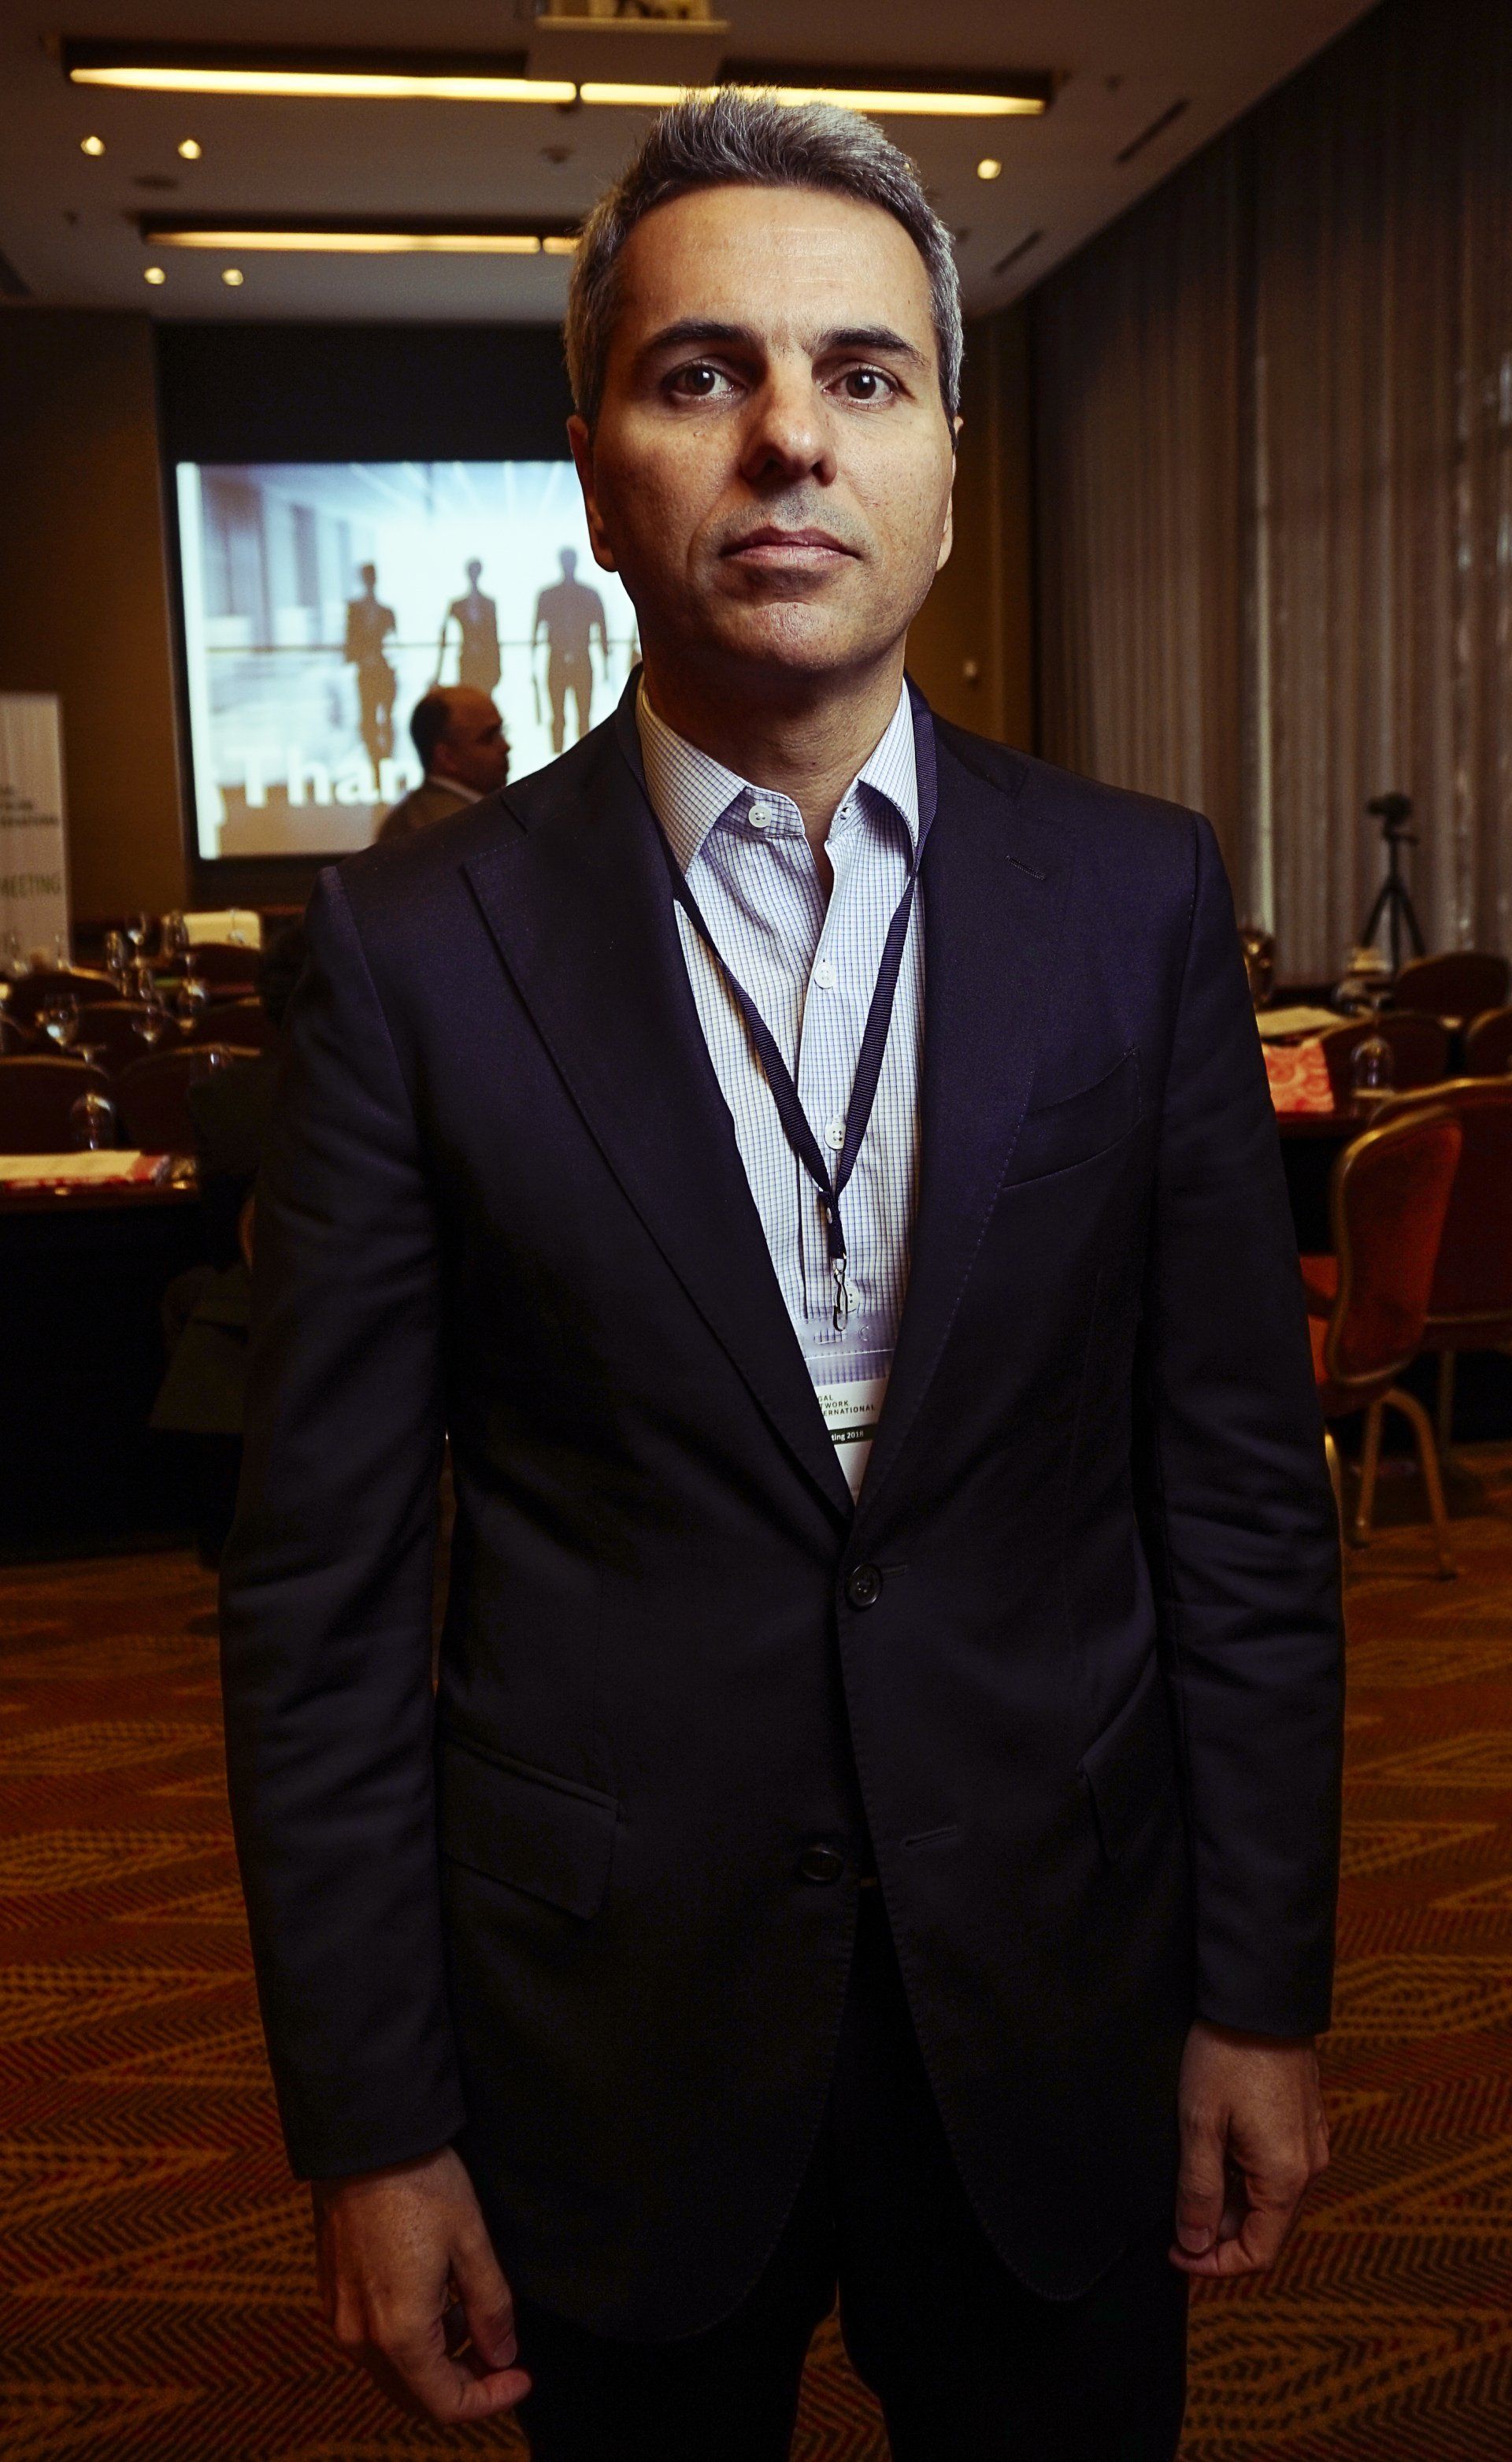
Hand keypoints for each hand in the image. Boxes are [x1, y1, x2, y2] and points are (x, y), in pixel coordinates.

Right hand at [313, 2145, 530, 2422]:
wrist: (363, 2138)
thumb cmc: (420, 2183)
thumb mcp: (471, 2241)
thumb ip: (491, 2307)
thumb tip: (503, 2354)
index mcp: (399, 2331)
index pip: (445, 2403)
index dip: (490, 2399)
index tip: (521, 2376)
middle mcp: (361, 2335)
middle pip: (415, 2393)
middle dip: (463, 2383)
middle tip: (501, 2353)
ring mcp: (341, 2314)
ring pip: (393, 2367)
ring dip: (436, 2358)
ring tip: (472, 2313)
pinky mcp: (332, 2291)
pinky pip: (372, 2337)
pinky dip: (409, 2335)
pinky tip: (436, 2296)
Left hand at [1170, 2020, 1328, 2278]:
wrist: (1259, 1998)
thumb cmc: (1227, 2056)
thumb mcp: (1200, 2125)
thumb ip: (1198, 2191)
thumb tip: (1196, 2244)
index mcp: (1286, 2176)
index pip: (1259, 2252)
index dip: (1216, 2264)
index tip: (1178, 2254)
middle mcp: (1309, 2167)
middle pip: (1265, 2227)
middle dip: (1219, 2233)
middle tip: (1175, 2219)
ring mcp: (1311, 2143)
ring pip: (1269, 2198)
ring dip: (1230, 2203)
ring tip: (1189, 2182)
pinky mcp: (1305, 2122)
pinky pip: (1276, 2169)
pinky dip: (1244, 2178)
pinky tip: (1214, 2154)